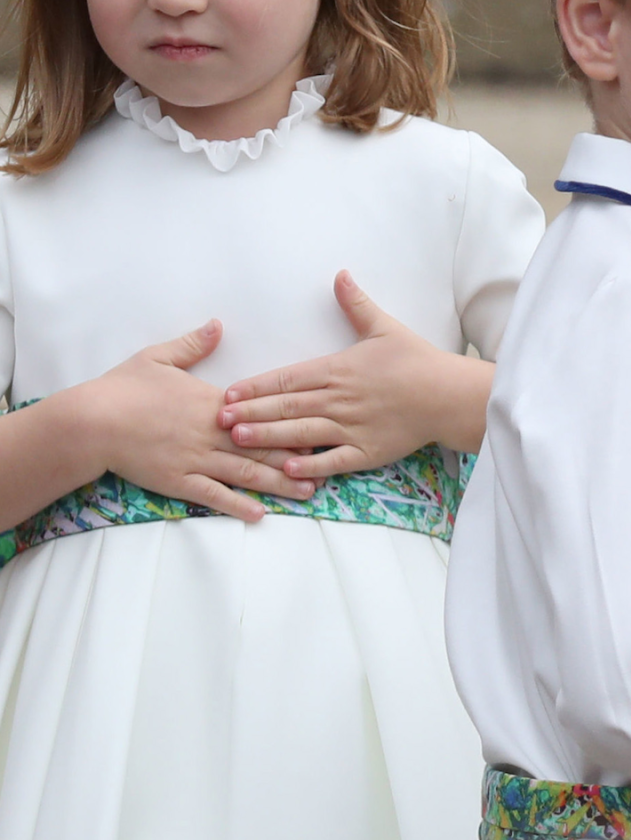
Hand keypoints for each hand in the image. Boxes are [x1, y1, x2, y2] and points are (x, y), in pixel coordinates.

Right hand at [80, 320, 316, 523]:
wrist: (92, 421)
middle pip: (261, 446)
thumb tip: (218, 325)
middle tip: (329, 465)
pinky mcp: (178, 481)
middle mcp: (210, 433)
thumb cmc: (123, 387)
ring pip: (245, 474)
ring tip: (308, 492)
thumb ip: (193, 344)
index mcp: (211, 402)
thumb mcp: (159, 357)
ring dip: (278, 483)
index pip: (260, 413)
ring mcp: (196, 459)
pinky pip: (214, 496)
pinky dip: (238, 505)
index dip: (291, 421)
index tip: (319, 423)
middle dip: (297, 457)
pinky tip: (260, 514)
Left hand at [219, 270, 493, 479]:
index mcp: (337, 369)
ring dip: (268, 436)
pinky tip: (287, 468)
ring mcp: (351, 427)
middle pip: (286, 406)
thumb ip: (356, 304)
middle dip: (250, 412)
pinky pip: (333, 460)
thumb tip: (340, 274)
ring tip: (239, 440)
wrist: (447, 394)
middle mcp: (338, 399)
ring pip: (301, 432)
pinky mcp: (366, 451)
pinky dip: (310, 465)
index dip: (255, 386)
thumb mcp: (384, 327)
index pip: (287, 378)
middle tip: (217, 419)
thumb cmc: (416, 361)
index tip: (228, 392)